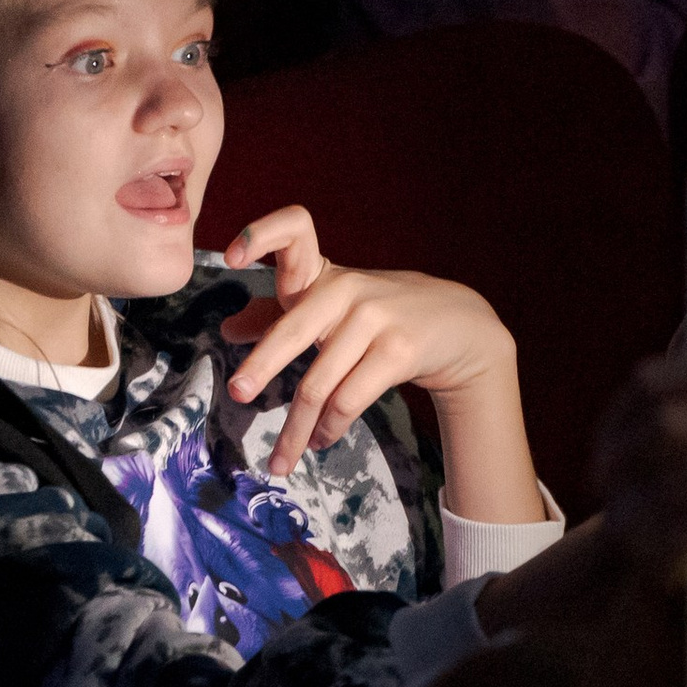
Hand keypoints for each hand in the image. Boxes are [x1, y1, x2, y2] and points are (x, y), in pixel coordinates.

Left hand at [220, 207, 520, 480]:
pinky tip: (321, 440)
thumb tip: (227, 329)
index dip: (260, 234)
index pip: (294, 229)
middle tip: (237, 394)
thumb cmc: (381, 316)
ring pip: (319, 383)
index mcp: (323, 274)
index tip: (232, 257)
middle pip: (292, 330)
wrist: (458, 325)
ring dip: (297, 428)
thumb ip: (279, 314)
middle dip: (261, 365)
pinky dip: (330, 427)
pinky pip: (348, 400)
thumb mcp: (332, 306)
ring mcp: (374, 318)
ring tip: (282, 457)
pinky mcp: (398, 351)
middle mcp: (346, 289)